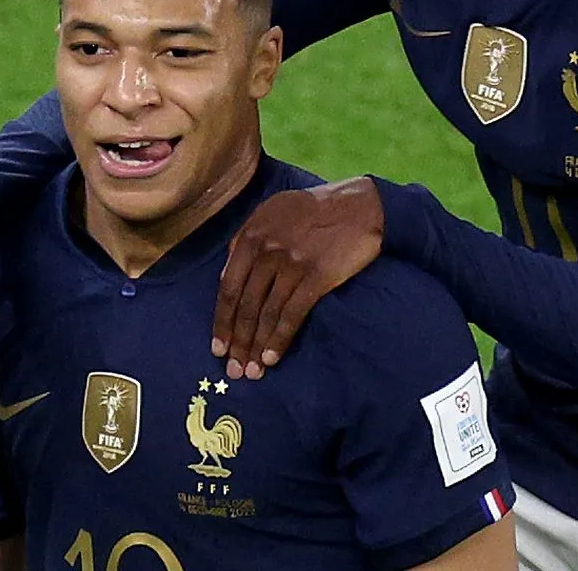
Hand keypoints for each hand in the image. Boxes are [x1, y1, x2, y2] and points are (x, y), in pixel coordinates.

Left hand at [211, 177, 383, 378]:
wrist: (359, 206)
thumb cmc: (313, 209)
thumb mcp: (271, 212)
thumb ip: (247, 240)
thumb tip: (228, 273)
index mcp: (251, 236)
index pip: (228, 287)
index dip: (222, 321)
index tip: (218, 347)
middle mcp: (267, 252)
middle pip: (245, 305)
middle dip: (238, 341)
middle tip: (234, 369)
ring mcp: (291, 265)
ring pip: (266, 314)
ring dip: (257, 347)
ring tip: (252, 371)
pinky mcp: (316, 277)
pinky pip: (292, 314)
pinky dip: (280, 339)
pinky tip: (273, 357)